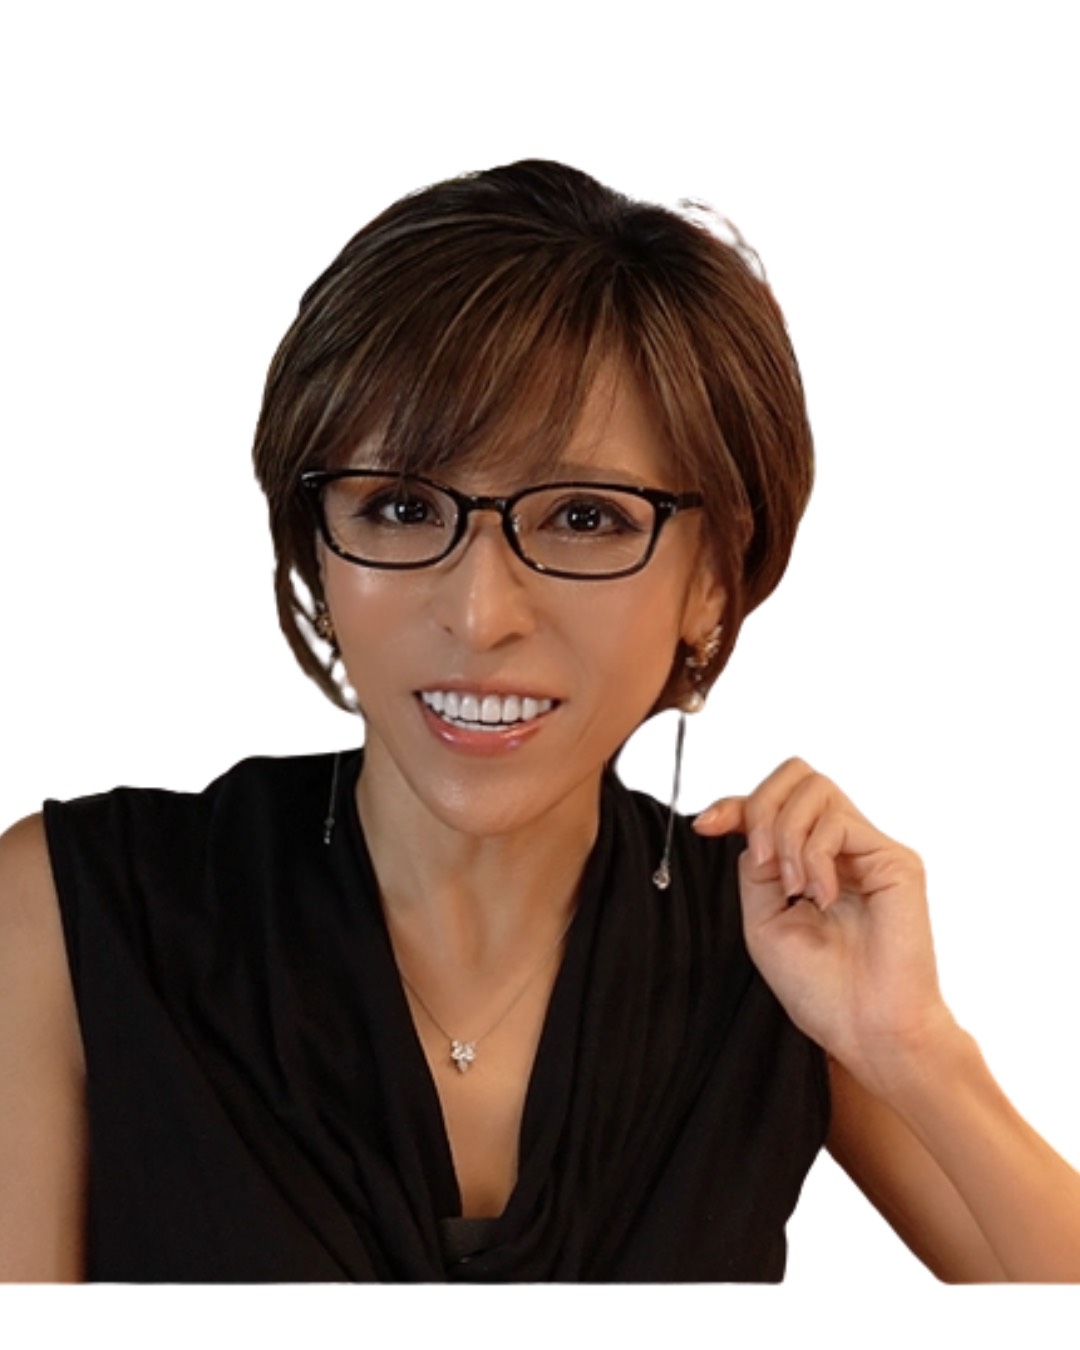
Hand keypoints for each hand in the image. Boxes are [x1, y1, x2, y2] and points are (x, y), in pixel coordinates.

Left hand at [694, 758, 956, 1093]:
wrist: (865, 1030)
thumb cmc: (822, 989)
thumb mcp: (764, 921)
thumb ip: (754, 869)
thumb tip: (750, 827)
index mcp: (809, 862)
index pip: (774, 804)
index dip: (735, 804)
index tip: (705, 825)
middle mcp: (842, 848)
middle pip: (797, 776)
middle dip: (762, 807)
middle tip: (762, 862)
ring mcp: (870, 850)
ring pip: (815, 789)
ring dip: (788, 835)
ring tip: (794, 889)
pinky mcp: (895, 859)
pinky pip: (839, 823)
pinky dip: (815, 856)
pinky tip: (823, 897)